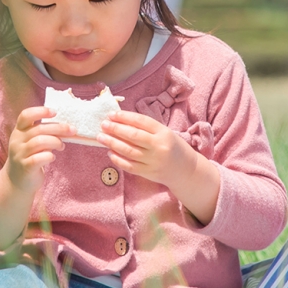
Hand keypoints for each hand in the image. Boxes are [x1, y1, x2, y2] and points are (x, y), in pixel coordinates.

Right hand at [4, 106, 70, 193]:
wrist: (17, 180)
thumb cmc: (29, 156)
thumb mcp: (31, 141)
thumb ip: (42, 132)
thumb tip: (65, 126)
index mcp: (19, 131)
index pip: (26, 115)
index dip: (41, 111)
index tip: (55, 113)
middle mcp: (17, 141)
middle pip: (39, 129)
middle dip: (59, 128)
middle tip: (72, 130)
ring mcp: (20, 154)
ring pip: (39, 142)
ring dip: (55, 142)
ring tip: (62, 146)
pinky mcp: (25, 167)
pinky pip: (39, 158)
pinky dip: (49, 156)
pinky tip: (52, 157)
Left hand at [99, 112, 221, 223]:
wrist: (186, 170)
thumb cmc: (172, 147)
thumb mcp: (164, 133)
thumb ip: (146, 128)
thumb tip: (121, 121)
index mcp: (163, 132)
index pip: (141, 121)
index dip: (125, 117)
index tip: (111, 114)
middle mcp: (159, 146)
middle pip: (133, 136)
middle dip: (116, 129)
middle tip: (103, 124)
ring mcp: (153, 161)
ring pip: (129, 151)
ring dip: (112, 143)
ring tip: (101, 137)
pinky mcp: (148, 173)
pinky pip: (129, 166)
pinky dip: (117, 159)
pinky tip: (109, 152)